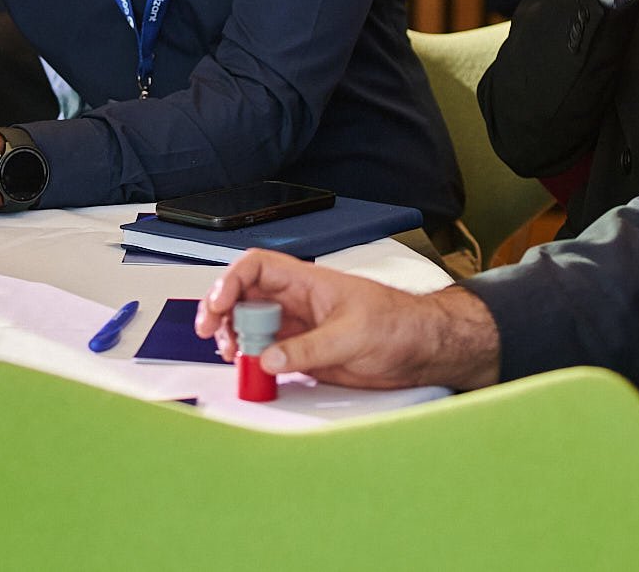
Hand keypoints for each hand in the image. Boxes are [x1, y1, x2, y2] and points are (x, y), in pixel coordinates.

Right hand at [194, 250, 502, 391]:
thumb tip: (269, 358)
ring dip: (236, 339)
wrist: (424, 349)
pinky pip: (267, 354)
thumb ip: (309, 348)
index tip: (219, 304)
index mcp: (307, 282)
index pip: (257, 267)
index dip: (231, 281)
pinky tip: (252, 371)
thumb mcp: (353, 333)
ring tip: (233, 355)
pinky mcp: (303, 354)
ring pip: (251, 327)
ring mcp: (298, 328)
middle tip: (214, 334)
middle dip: (223, 312)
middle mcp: (297, 303)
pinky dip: (253, 362)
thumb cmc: (400, 323)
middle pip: (244, 297)